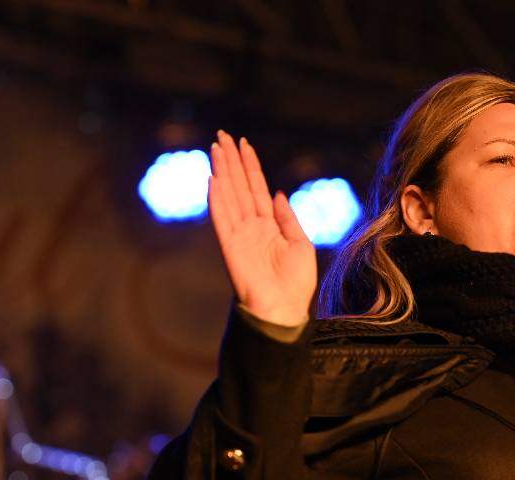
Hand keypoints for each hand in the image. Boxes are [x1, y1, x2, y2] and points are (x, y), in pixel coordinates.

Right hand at [208, 131, 315, 326]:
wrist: (285, 310)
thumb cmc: (296, 284)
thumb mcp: (301, 244)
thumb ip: (288, 218)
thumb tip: (279, 194)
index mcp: (270, 226)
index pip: (257, 188)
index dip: (250, 166)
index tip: (243, 144)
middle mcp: (252, 227)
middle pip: (239, 186)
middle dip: (230, 161)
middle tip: (221, 135)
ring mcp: (240, 235)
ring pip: (229, 196)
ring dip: (222, 172)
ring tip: (215, 149)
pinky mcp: (231, 248)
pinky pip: (222, 219)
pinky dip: (217, 200)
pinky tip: (213, 180)